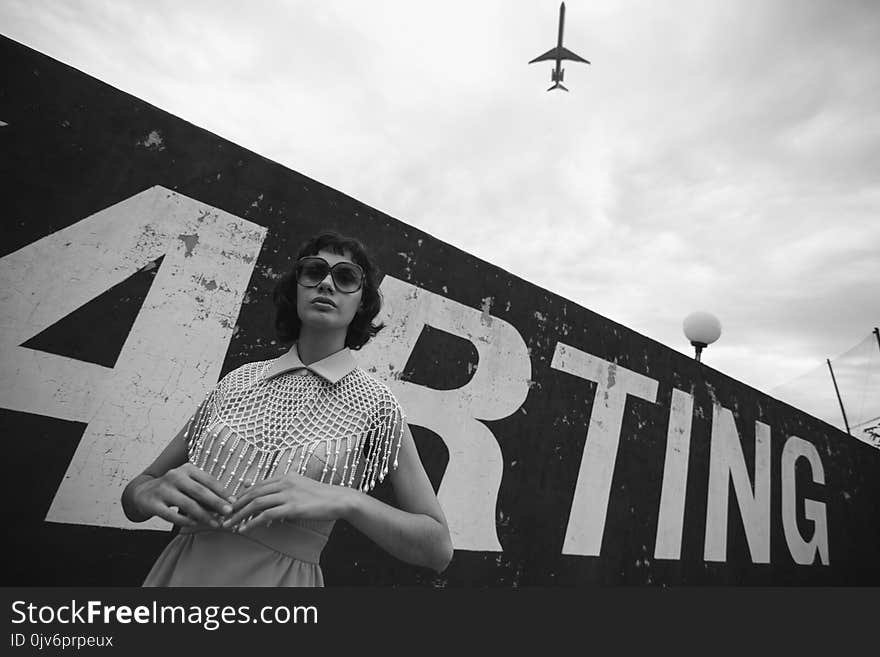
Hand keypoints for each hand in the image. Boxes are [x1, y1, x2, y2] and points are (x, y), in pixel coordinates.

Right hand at [133, 463, 232, 527]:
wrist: (142, 493)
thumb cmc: (173, 490)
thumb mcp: (188, 485)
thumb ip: (205, 492)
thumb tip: (228, 504)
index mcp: (187, 469)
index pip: (208, 480)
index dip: (222, 492)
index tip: (234, 502)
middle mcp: (175, 476)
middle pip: (200, 491)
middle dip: (216, 503)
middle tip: (229, 512)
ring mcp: (163, 489)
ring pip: (187, 504)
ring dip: (204, 515)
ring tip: (216, 524)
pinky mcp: (153, 503)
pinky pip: (171, 514)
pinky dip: (185, 520)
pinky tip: (195, 525)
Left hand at [221, 473, 353, 531]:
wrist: (339, 499)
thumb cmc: (321, 496)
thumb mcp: (300, 487)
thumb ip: (282, 489)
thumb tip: (265, 494)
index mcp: (285, 476)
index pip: (257, 485)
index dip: (242, 496)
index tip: (231, 506)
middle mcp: (285, 482)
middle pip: (253, 492)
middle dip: (236, 505)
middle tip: (224, 516)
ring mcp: (288, 494)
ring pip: (256, 503)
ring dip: (240, 514)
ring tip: (230, 524)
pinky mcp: (293, 506)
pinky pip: (267, 514)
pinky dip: (253, 522)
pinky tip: (246, 529)